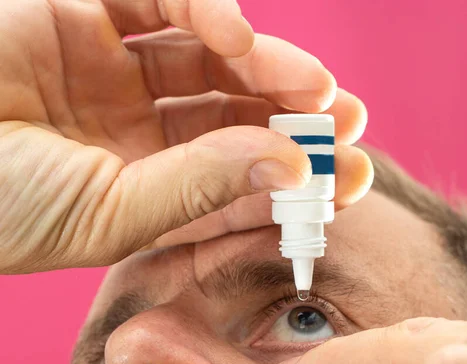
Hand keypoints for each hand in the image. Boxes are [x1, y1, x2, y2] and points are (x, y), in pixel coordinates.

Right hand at [0, 0, 370, 273]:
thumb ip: (200, 185)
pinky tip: (238, 34)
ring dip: (271, 68)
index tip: (351, 179)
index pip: (239, 182)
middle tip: (353, 124)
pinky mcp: (84, 10)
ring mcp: (114, 70)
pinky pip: (162, 0)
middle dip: (298, 120)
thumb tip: (289, 166)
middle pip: (239, 119)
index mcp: (148, 190)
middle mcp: (139, 131)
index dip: (296, 180)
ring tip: (316, 88)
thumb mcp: (111, 211)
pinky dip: (207, 10)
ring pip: (214, 60)